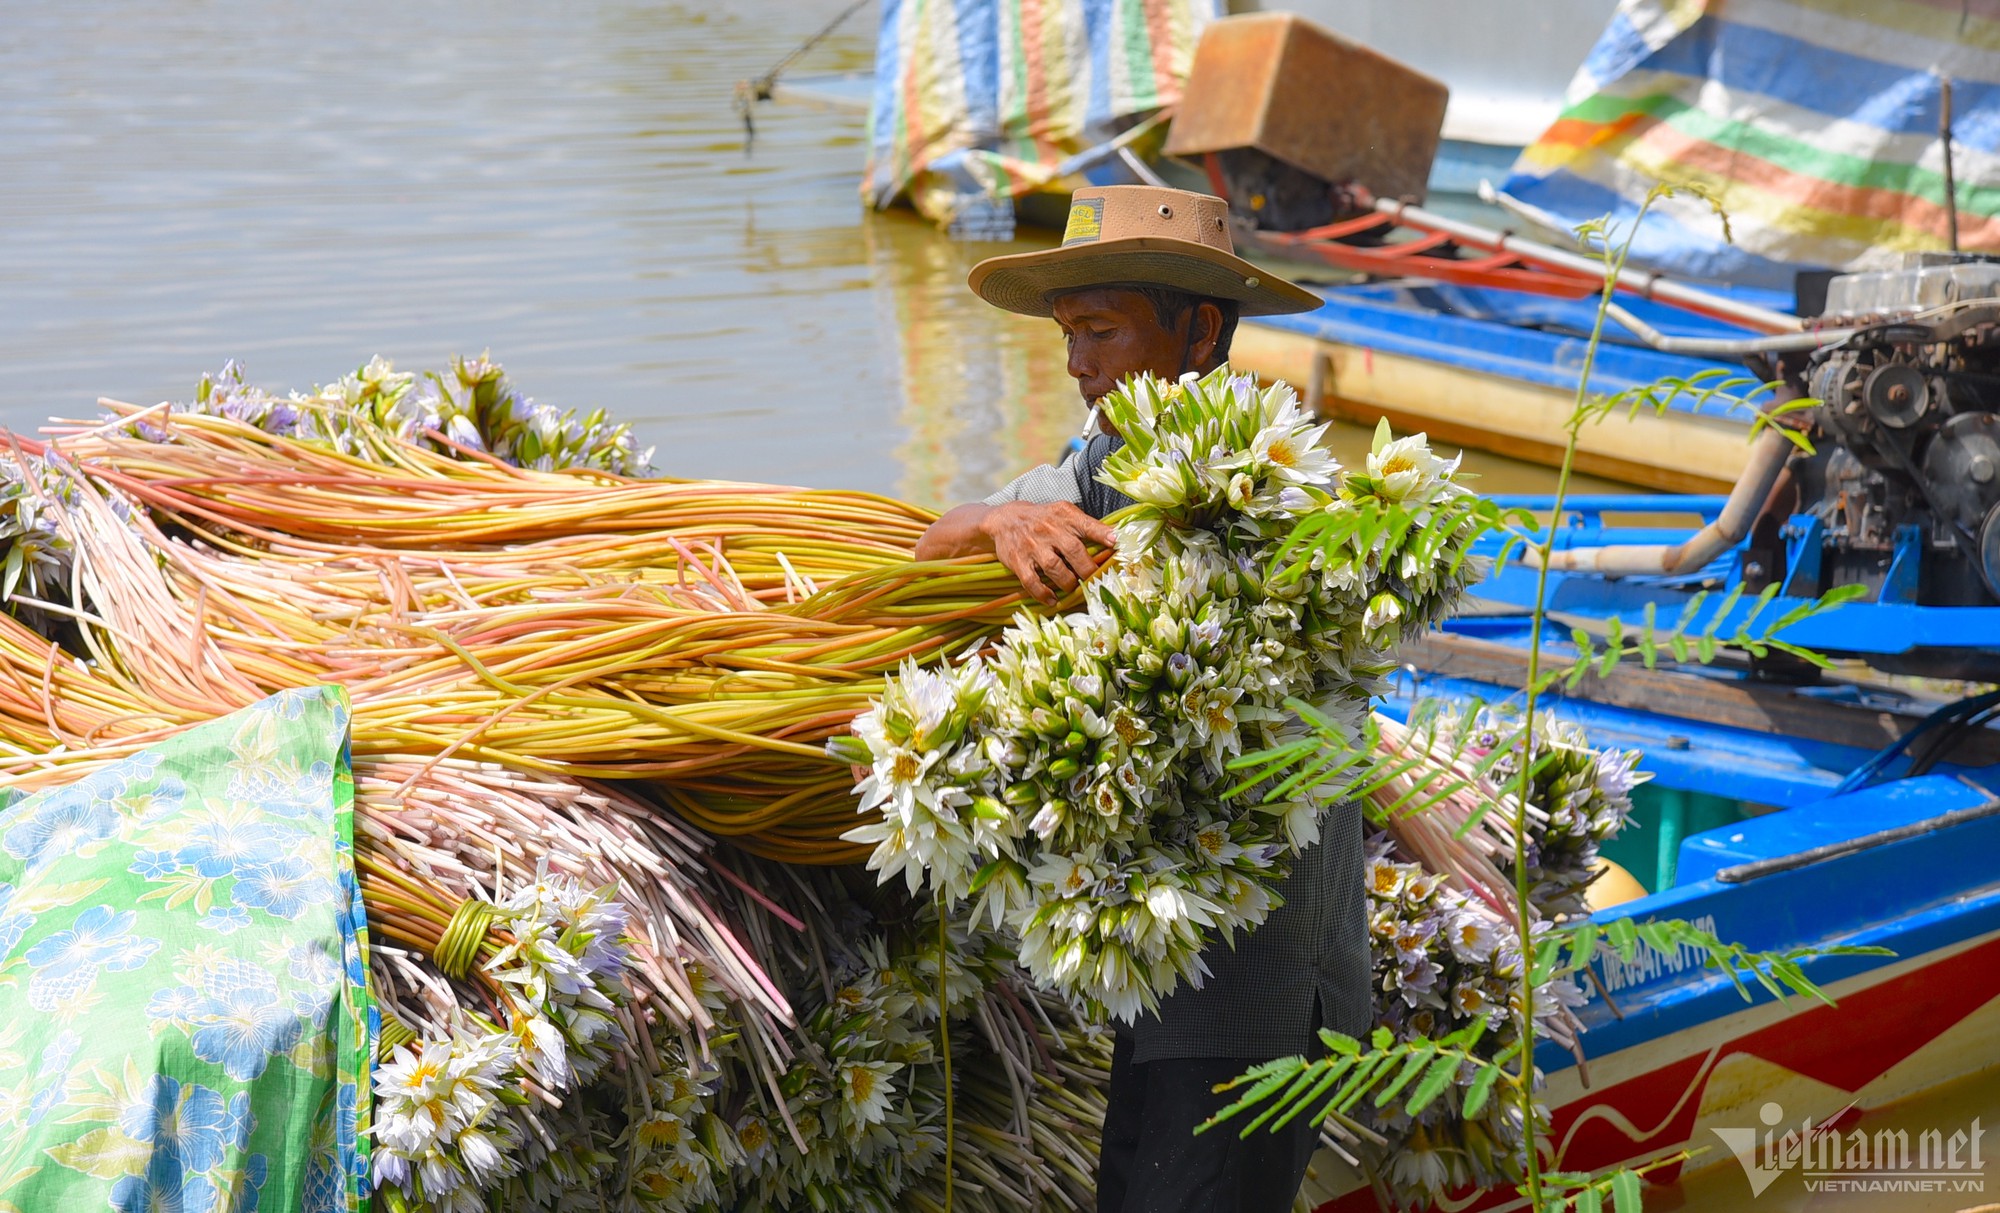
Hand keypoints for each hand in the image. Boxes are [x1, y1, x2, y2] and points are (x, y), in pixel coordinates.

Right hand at [978, 501, 1115, 605]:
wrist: (1005, 519)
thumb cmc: (1043, 519)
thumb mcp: (1064, 513)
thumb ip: (1086, 525)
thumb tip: (1115, 539)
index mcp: (1064, 516)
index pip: (1086, 524)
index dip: (1102, 533)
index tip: (1116, 542)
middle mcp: (1049, 529)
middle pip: (1073, 550)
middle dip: (1087, 569)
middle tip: (1093, 579)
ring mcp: (1032, 546)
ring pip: (1054, 568)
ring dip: (1068, 582)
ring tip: (1072, 587)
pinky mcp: (1018, 561)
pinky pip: (1031, 581)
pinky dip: (1043, 593)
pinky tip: (1052, 599)